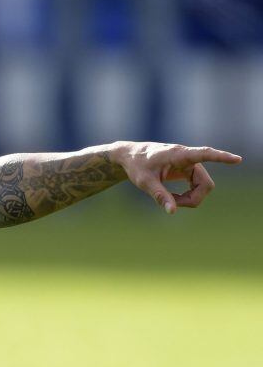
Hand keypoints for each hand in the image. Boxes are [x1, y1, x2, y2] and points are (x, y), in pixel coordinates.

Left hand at [110, 141, 242, 213]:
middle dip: (193, 199)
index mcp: (179, 154)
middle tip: (172, 204)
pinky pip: (197, 187)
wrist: (130, 157)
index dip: (221, 158)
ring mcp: (189, 165)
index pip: (204, 154)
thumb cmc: (136, 166)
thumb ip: (159, 196)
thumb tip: (172, 212)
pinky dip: (188, 196)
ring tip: (170, 200)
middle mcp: (188, 158)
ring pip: (203, 187)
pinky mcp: (187, 171)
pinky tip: (173, 198)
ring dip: (190, 199)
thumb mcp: (145, 182)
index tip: (237, 160)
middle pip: (205, 184)